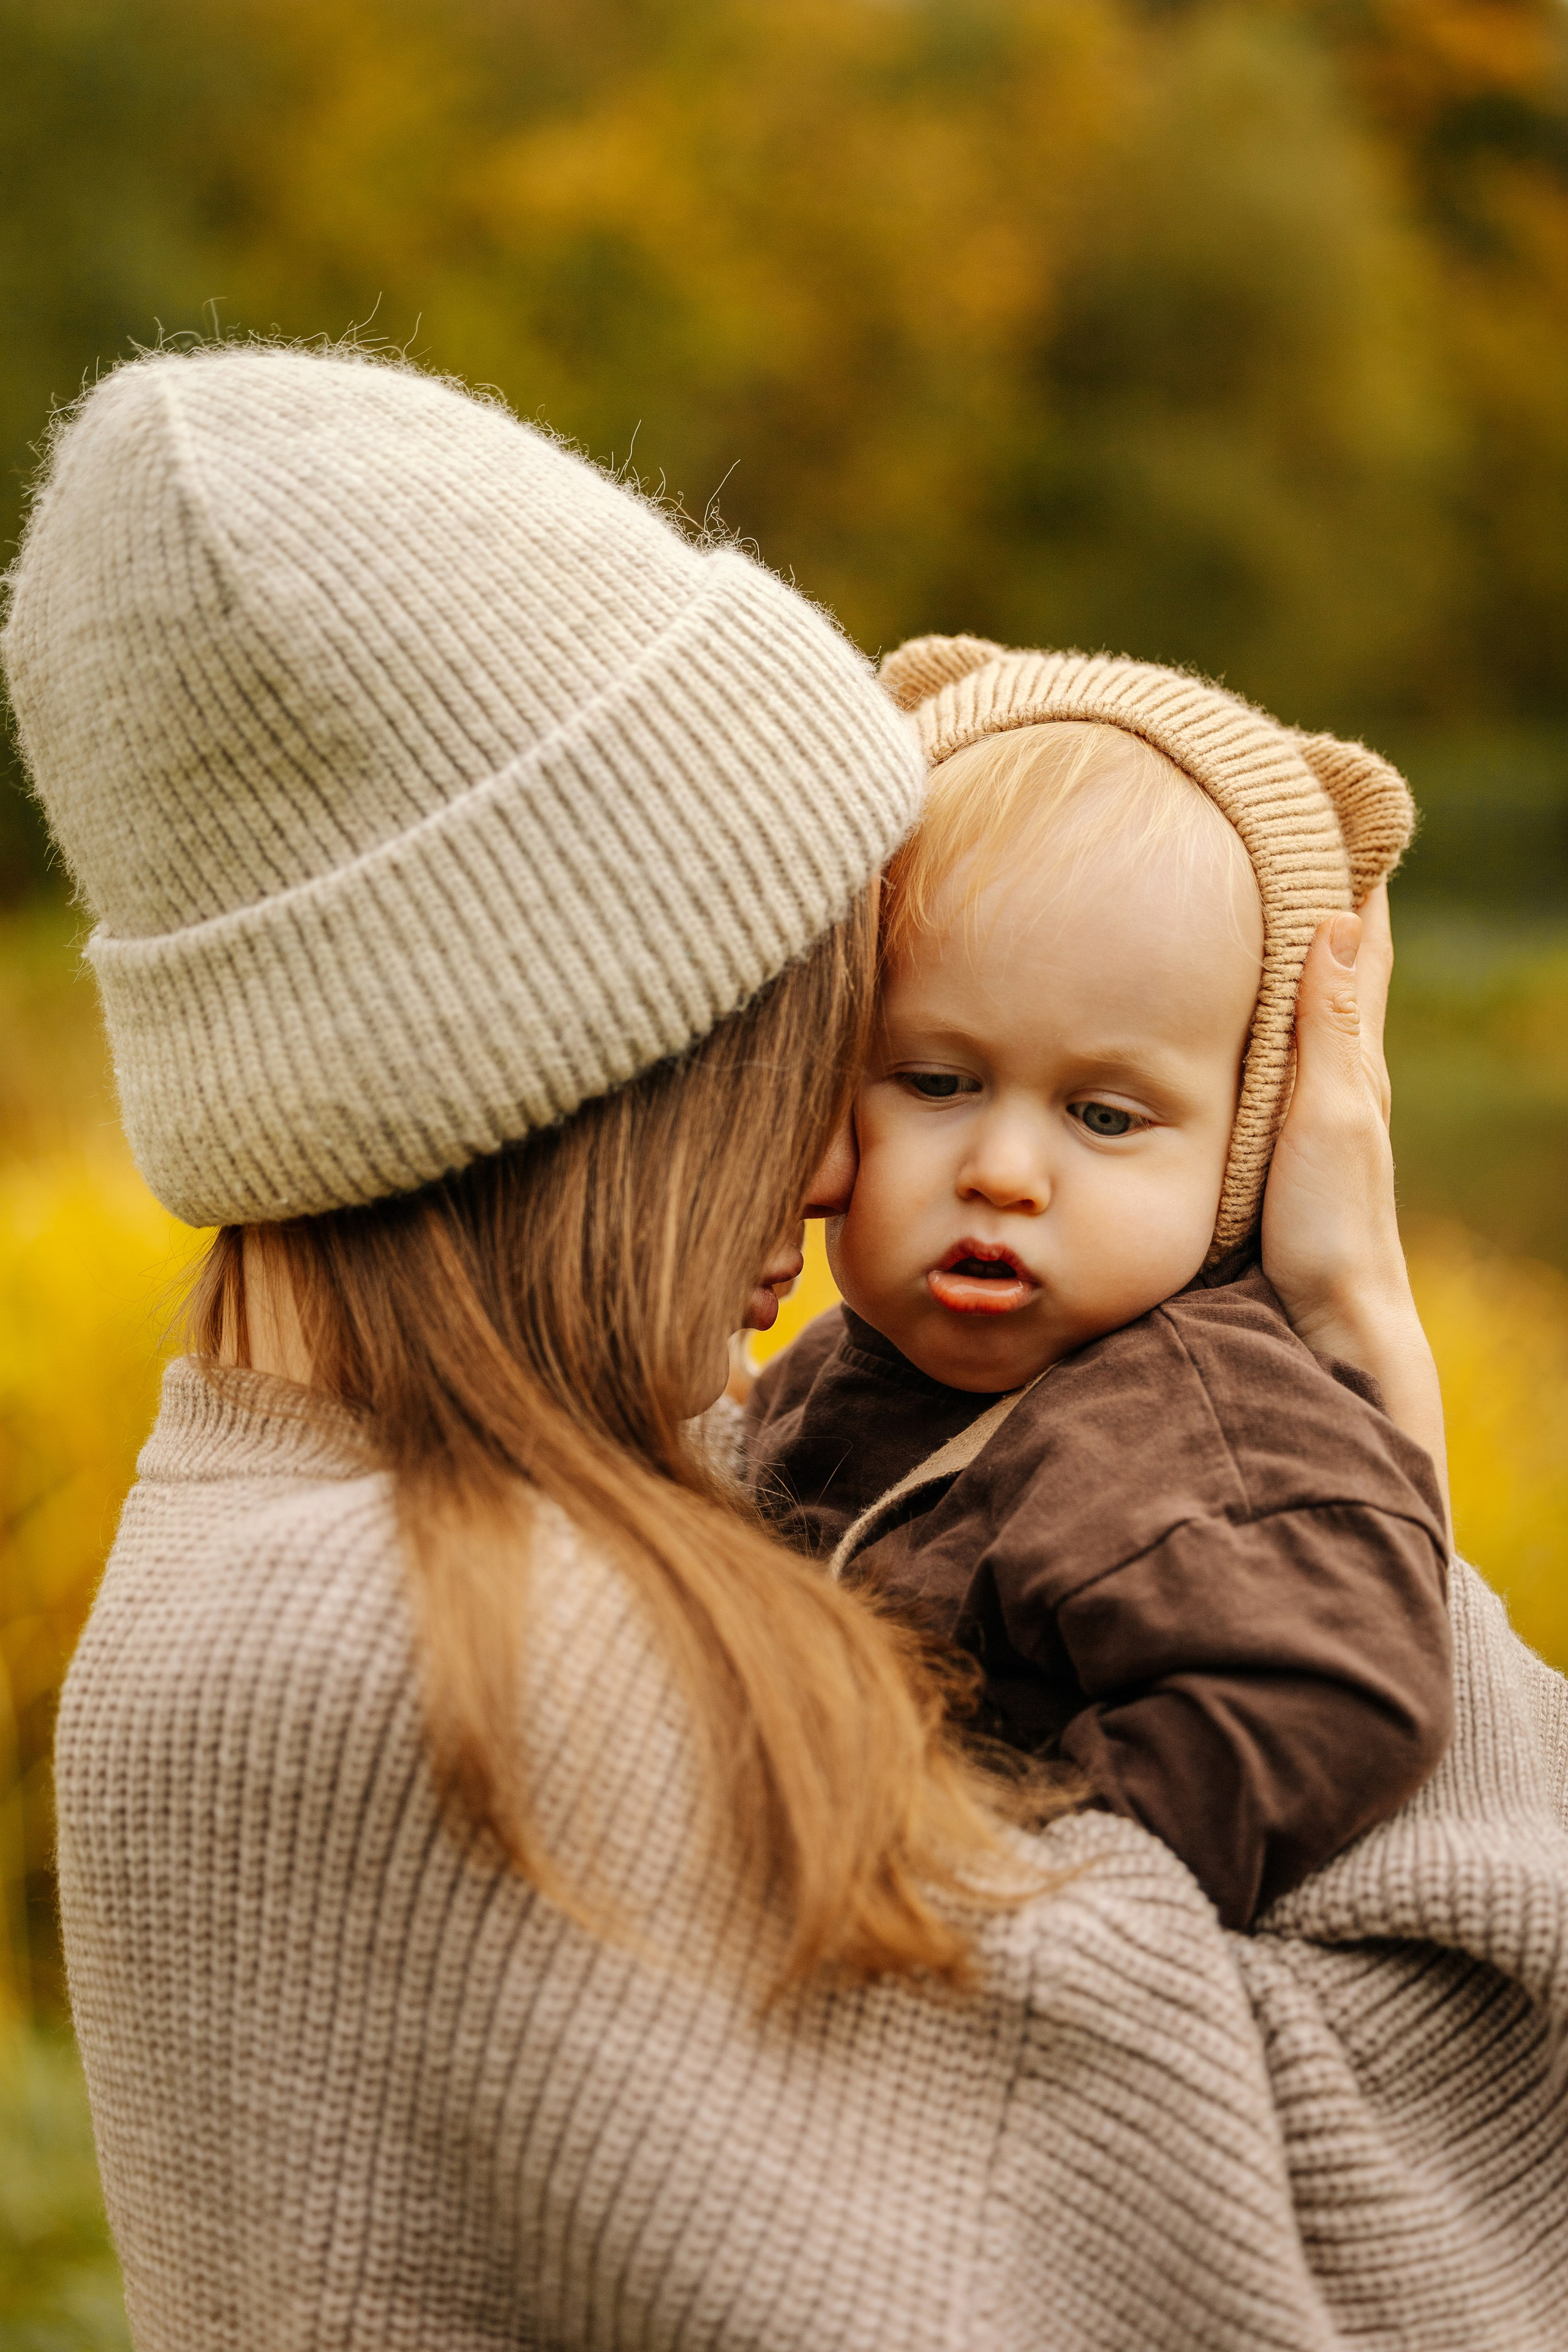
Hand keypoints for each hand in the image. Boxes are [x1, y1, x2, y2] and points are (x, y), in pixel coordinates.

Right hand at [1262, 886, 1449, 1533]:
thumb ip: (1328, 1027)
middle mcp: (1335, 1075)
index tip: (1327, 806)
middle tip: (1272, 828)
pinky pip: (1264, 1054)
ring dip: (1275, 951)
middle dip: (1308, 896)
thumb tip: (1341, 919)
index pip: (1358, 944)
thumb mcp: (1329, 1117)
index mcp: (1353, 1058)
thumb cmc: (1332, 1227)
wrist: (1332, 1320)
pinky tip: (1217, 1007)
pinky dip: (1251, 1011)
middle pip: (1328, 965)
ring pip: (1295, 1008)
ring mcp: (1305, 1109)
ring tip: (1237, 895)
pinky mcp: (1273, 1141)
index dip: (1350, 875)